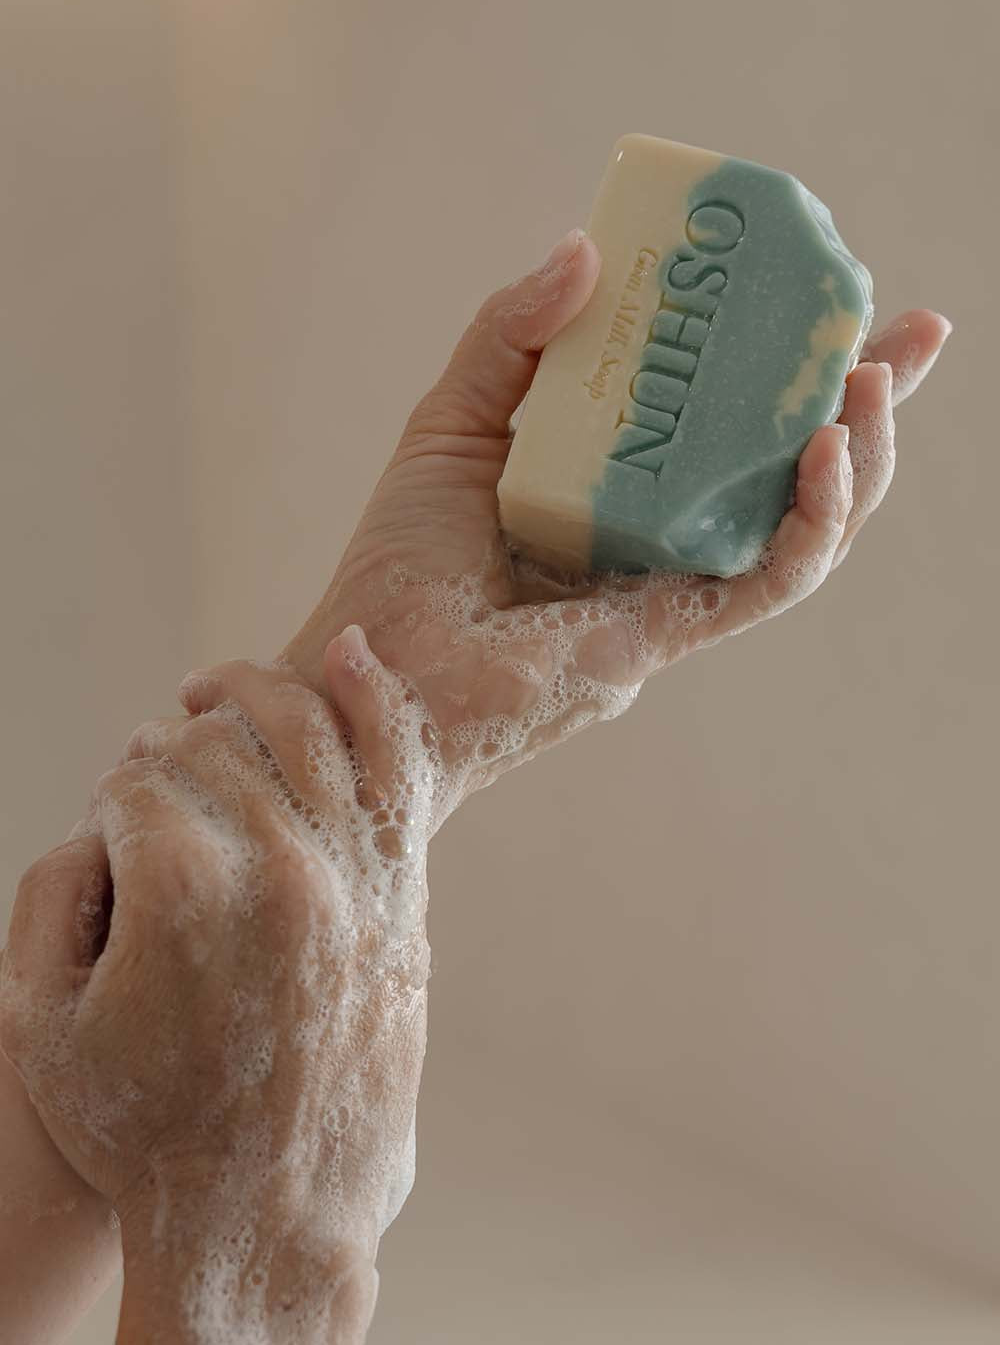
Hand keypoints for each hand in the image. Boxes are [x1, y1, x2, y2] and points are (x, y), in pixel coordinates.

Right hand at [0, 643, 429, 1342]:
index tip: (113, 817)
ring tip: (214, 689)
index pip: (142, 778)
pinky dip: (374, 699)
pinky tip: (349, 653)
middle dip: (175, 749)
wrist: (268, 1212)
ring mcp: (353, 875)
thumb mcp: (46, 1025)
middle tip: (156, 775)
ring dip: (254, 692)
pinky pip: (398, 768)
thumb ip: (56, 893)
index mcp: (183, 888)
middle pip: (218, 745)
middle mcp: (279, 865)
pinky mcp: (400, 893)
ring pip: (306, 728)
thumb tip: (112, 804)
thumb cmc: (146, 1125)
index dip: (117, 790)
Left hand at [257, 231, 949, 819]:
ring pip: (805, 529)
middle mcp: (664, 539)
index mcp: (626, 487)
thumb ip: (512, 336)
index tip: (845, 296)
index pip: (734, 424)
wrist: (369, 663)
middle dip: (869, 405)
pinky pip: (768, 581)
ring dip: (859, 456)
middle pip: (793, 470)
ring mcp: (674, 589)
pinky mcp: (668, 636)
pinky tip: (822, 453)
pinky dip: (811, 522)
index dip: (798, 366)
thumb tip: (585, 248)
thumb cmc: (403, 559)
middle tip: (913, 337)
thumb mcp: (457, 417)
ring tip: (872, 382)